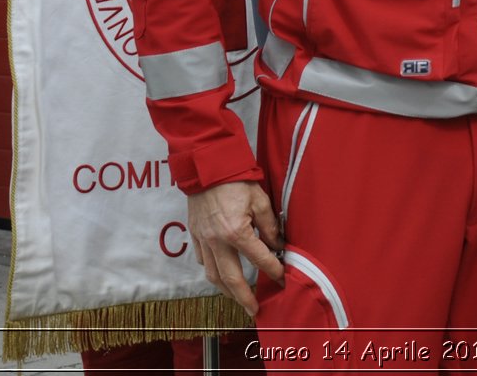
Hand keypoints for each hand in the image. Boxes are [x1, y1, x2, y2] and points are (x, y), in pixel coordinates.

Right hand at [186, 182, 284, 316]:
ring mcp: (203, 240)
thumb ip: (270, 226)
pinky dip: (213, 272)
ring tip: (238, 298)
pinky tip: (221, 276)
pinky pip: (203, 261)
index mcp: (236, 231)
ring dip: (226, 290)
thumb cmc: (236, 180)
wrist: (207, 167)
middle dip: (244, 297)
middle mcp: (217, 241)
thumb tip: (277, 246)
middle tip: (254, 310)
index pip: (259, 259)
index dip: (273, 270)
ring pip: (212, 275)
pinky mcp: (194, 236)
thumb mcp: (260, 199)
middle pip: (231, 279)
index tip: (282, 279)